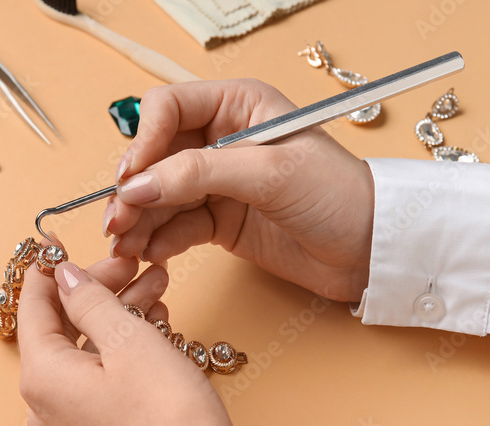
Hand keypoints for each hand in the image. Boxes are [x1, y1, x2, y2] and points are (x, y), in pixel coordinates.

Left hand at [17, 256, 277, 425]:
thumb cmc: (167, 421)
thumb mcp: (129, 343)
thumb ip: (91, 303)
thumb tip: (65, 279)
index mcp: (41, 377)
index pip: (33, 307)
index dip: (49, 270)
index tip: (59, 243)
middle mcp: (43, 407)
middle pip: (61, 332)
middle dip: (100, 293)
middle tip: (135, 268)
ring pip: (85, 358)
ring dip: (118, 322)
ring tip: (159, 295)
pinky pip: (97, 387)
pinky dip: (121, 356)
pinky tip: (155, 336)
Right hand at [107, 79, 374, 302]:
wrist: (372, 250)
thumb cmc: (339, 195)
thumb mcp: (269, 173)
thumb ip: (198, 174)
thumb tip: (136, 185)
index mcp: (238, 106)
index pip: (168, 109)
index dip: (143, 141)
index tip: (131, 178)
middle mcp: (222, 140)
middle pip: (155, 157)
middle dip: (133, 189)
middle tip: (117, 221)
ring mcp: (219, 183)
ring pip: (159, 196)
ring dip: (138, 220)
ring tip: (125, 247)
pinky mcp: (219, 221)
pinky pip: (175, 227)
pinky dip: (158, 241)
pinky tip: (149, 255)